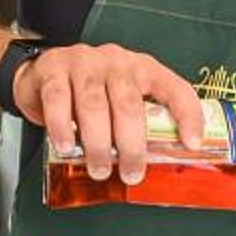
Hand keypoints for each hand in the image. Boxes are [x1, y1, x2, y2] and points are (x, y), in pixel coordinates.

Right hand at [13, 43, 207, 185]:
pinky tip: (66, 145)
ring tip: (100, 168)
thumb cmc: (90, 92)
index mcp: (142, 69)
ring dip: (99, 144)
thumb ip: (139, 125)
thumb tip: (160, 169)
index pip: (174, 88)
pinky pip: (58, 100)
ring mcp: (84, 64)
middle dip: (132, 146)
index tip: (191, 144)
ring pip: (94, 105)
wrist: (43, 72)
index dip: (187, 115)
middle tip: (131, 174)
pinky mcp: (53, 70)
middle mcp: (116, 62)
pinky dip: (62, 127)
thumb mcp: (121, 100)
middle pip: (129, 104)